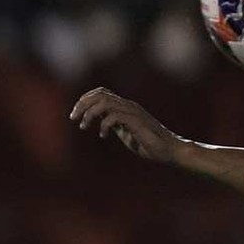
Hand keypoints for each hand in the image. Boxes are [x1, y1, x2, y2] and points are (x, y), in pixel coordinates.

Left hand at [70, 87, 184, 163]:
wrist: (169, 151)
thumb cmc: (149, 144)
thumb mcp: (125, 131)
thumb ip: (114, 123)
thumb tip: (99, 119)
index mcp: (125, 106)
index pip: (101, 93)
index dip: (85, 100)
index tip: (76, 114)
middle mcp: (129, 105)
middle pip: (99, 94)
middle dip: (82, 104)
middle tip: (73, 118)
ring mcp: (133, 112)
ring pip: (104, 102)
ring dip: (89, 113)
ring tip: (84, 126)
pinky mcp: (136, 122)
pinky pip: (114, 116)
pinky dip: (103, 125)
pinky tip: (103, 136)